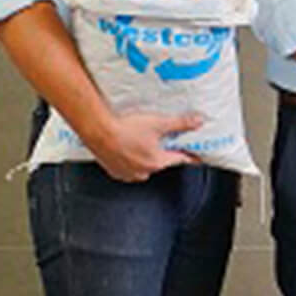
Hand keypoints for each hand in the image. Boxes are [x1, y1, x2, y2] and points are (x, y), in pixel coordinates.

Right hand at [85, 111, 203, 182]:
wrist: (98, 130)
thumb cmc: (125, 128)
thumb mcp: (158, 123)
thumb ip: (180, 123)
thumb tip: (198, 121)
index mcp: (157, 162)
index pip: (179, 160)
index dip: (189, 156)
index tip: (196, 157)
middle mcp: (143, 172)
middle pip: (160, 162)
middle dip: (161, 152)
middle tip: (158, 139)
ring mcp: (127, 174)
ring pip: (143, 166)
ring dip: (144, 156)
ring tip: (138, 141)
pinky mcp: (114, 171)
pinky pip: (127, 168)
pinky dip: (129, 160)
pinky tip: (126, 147)